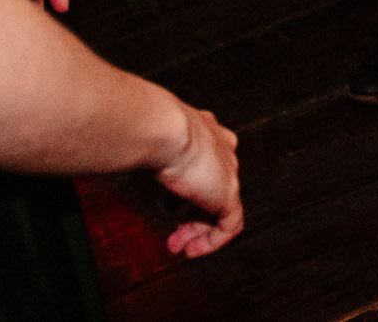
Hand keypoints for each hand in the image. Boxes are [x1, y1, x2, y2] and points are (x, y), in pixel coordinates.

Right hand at [154, 103, 243, 257]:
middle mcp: (220, 147)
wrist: (161, 128)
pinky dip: (211, 241)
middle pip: (212, 187)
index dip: (186, 189)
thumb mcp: (151, 154)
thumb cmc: (148, 133)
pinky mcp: (229, 191)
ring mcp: (227, 169)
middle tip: (173, 232)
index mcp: (203, 131)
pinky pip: (228, 225)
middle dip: (190, 214)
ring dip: (197, 230)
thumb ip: (156, 174)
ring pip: (219, 207)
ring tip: (177, 245)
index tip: (169, 205)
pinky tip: (193, 249)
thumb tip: (150, 191)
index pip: (204, 163)